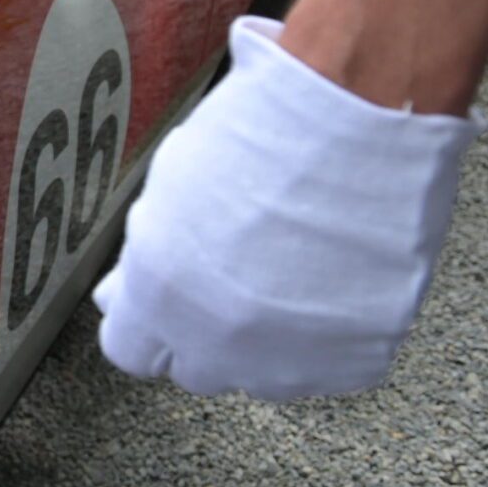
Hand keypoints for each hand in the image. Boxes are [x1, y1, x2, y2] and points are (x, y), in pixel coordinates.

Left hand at [93, 17, 478, 399]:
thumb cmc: (265, 129)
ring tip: (295, 266)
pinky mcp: (359, 356)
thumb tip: (125, 292)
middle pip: (197, 368)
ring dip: (272, 336)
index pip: (131, 351)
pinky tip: (338, 278)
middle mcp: (220, 338)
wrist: (362, 112)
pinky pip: (332, 365)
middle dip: (207, 329)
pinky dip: (335, 333)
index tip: (166, 301)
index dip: (149, 321)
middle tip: (238, 274)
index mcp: (160, 293)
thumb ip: (146, 257)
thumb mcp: (170, 186)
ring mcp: (293, 356)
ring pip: (267, 374)